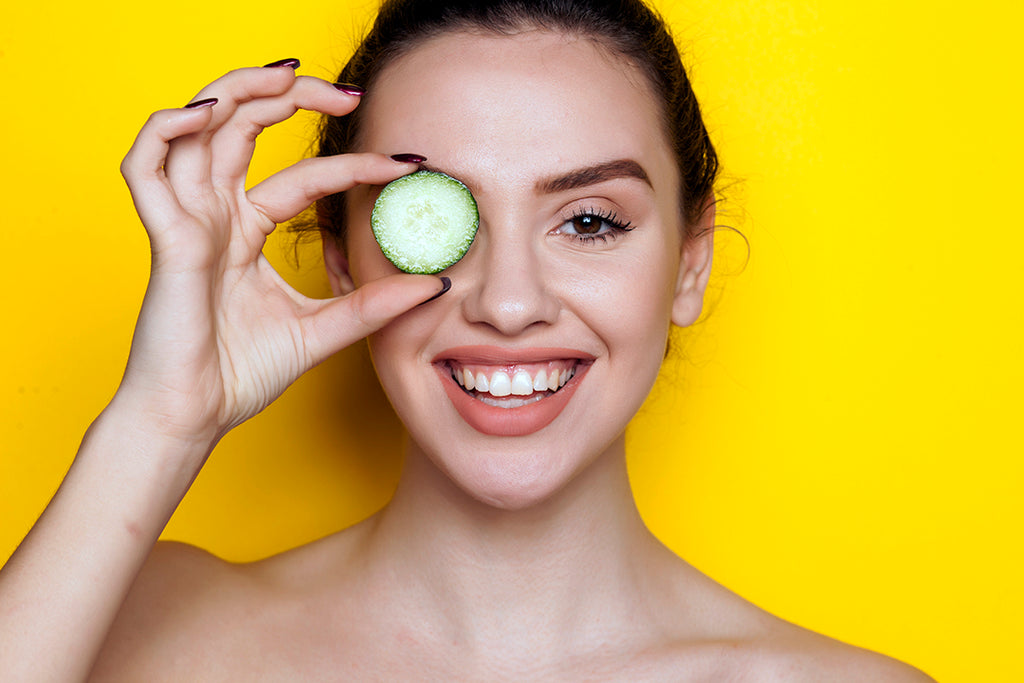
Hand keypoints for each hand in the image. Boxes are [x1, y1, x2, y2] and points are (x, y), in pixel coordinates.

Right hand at [116, 64, 440, 449]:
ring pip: (196, 128)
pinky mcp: (164, 237)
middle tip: (348, 92)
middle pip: (243, 127)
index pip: (304, 177)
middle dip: (291, 95)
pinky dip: (164, 130)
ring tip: (289, 76)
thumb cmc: (241, 373)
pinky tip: (204, 114)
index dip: (354, 163)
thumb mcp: (324, 329)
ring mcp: (187, 221)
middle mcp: (215, 215)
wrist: (197, 416)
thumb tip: (435, 284)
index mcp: (246, 231)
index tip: (409, 164)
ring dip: (237, 90)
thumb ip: (374, 304)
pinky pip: (145, 166)